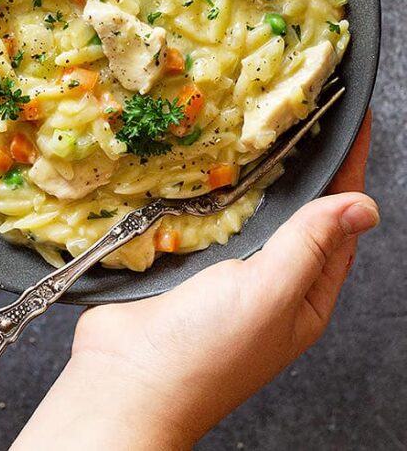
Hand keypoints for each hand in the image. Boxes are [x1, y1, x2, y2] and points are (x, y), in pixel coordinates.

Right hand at [12, 113, 376, 449]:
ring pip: (251, 211)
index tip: (353, 123)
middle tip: (304, 111)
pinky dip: (211, 187)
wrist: (124, 378)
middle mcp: (269, 283)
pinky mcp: (185, 259)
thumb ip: (310, 244)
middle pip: (298, 213)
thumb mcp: (271, 293)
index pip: (338, 223)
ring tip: (260, 125)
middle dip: (305, 166)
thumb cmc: (205, 349)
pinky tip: (207, 158)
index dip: (348, 172)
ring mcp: (225, 271)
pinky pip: (207, 216)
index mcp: (303, 296)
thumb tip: (365, 206)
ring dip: (256, 172)